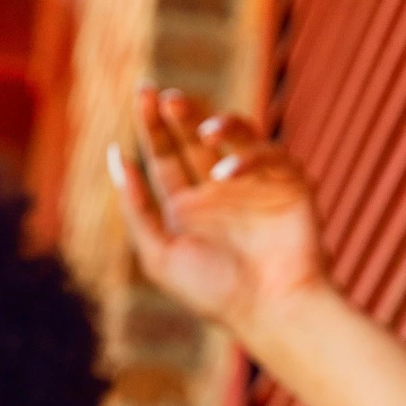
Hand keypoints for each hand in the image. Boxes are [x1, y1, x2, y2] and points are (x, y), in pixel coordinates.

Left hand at [108, 86, 326, 338]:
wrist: (271, 311)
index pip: (164, 156)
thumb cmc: (214, 292)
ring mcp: (256, 185)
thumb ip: (136, 208)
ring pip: (236, 136)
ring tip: (200, 127)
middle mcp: (219, 192)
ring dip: (217, 124)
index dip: (152, 125)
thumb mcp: (159, 254)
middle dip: (180, 115)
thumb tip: (115, 154)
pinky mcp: (290, 184)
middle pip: (195, 139)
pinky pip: (270, 154)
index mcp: (187, 208)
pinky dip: (247, 157)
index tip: (142, 94)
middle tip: (165, 96)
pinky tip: (224, 174)